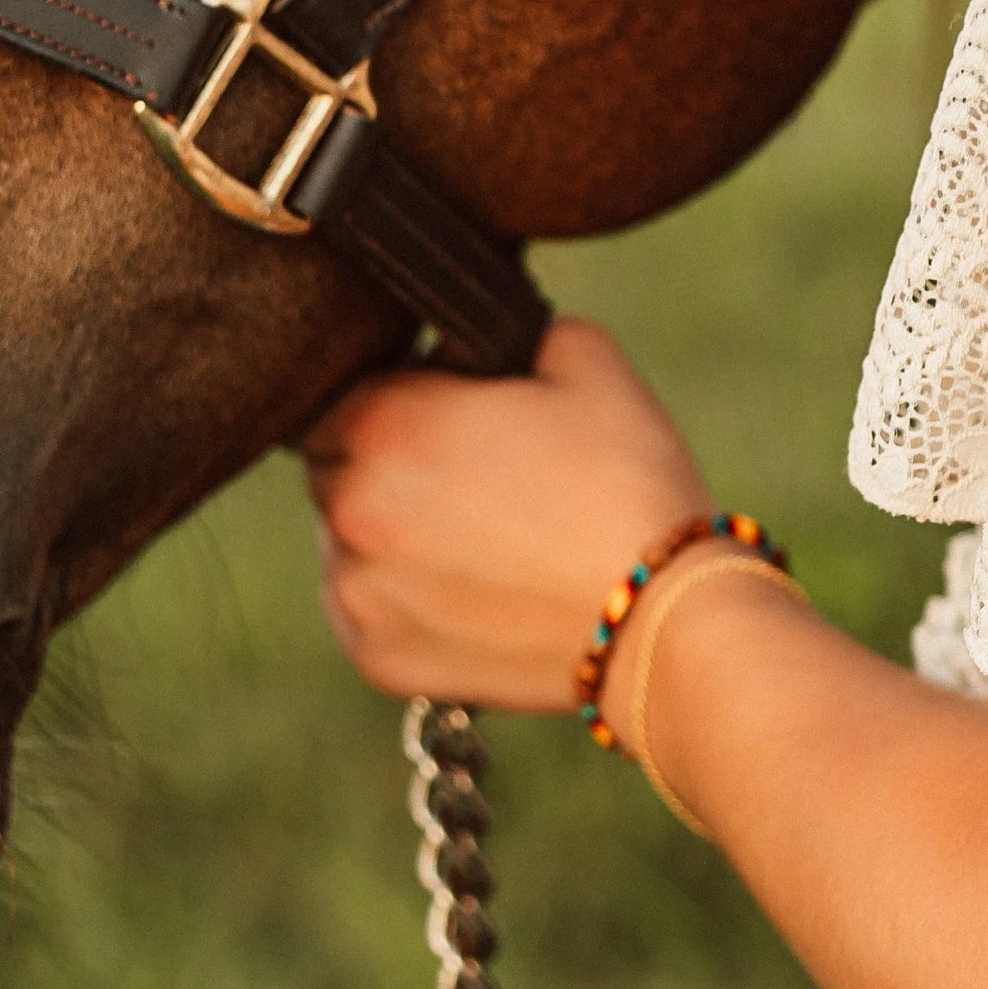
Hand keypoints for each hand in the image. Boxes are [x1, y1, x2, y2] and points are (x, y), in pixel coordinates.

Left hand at [303, 318, 707, 707]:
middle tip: (463, 467)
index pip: (339, 391)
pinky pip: (364, 608)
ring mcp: (358, 594)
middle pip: (331, 466)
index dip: (393, 391)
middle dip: (380, 458)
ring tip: (475, 531)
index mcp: (386, 424)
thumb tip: (471, 342)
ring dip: (385, 526)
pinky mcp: (378, 659)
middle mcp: (350, 510)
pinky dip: (400, 592)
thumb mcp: (579, 353)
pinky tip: (470, 581)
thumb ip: (505, 328)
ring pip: (344, 540)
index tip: (441, 404)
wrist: (656, 615)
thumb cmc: (621, 476)